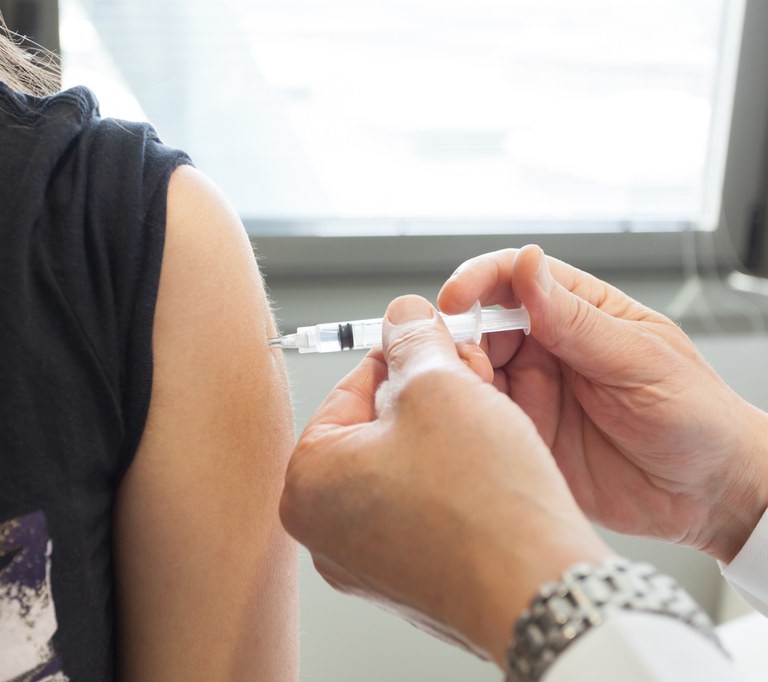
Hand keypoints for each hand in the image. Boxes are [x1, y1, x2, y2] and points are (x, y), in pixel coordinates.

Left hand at [280, 295, 611, 667]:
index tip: (438, 340)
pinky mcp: (413, 576)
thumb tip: (403, 316)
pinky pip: (426, 504)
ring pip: (406, 463)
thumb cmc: (483, 499)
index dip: (404, 353)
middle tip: (472, 378)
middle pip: (378, 426)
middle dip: (429, 392)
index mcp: (309, 482)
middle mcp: (328, 530)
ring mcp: (370, 560)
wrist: (540, 592)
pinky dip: (456, 475)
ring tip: (490, 418)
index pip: (352, 385)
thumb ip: (412, 339)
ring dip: (447, 429)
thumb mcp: (439, 387)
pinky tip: (492, 465)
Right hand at [438, 245, 767, 561]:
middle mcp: (549, 348)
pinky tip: (472, 422)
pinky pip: (481, 416)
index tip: (455, 299)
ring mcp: (534, 391)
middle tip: (458, 358)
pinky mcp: (525, 433)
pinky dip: (466, 413)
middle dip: (459, 334)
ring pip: (473, 368)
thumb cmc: (694, 415)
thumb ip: (575, 320)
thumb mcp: (636, 360)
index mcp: (580, 313)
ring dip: (459, 374)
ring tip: (467, 393)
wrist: (708, 495)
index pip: (516, 278)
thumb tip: (526, 264)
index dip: (479, 280)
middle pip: (481, 323)